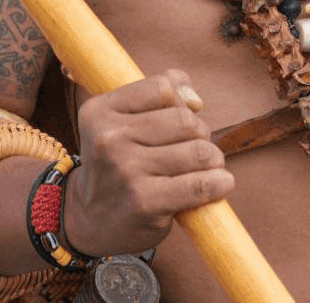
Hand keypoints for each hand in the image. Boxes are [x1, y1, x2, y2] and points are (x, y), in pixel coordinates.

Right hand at [63, 69, 232, 258]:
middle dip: (200, 134)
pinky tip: (219, 184)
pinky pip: (200, 185)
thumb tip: (195, 100)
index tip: (181, 121)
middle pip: (185, 119)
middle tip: (192, 151)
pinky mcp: (144, 203)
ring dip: (213, 160)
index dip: (182, 102)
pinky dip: (219, 183)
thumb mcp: (121, 122)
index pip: (163, 87)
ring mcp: (125, 171)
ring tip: (204, 169)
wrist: (90, 222)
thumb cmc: (117, 165)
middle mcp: (108, 138)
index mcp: (99, 111)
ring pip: (198, 150)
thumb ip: (158, 95)